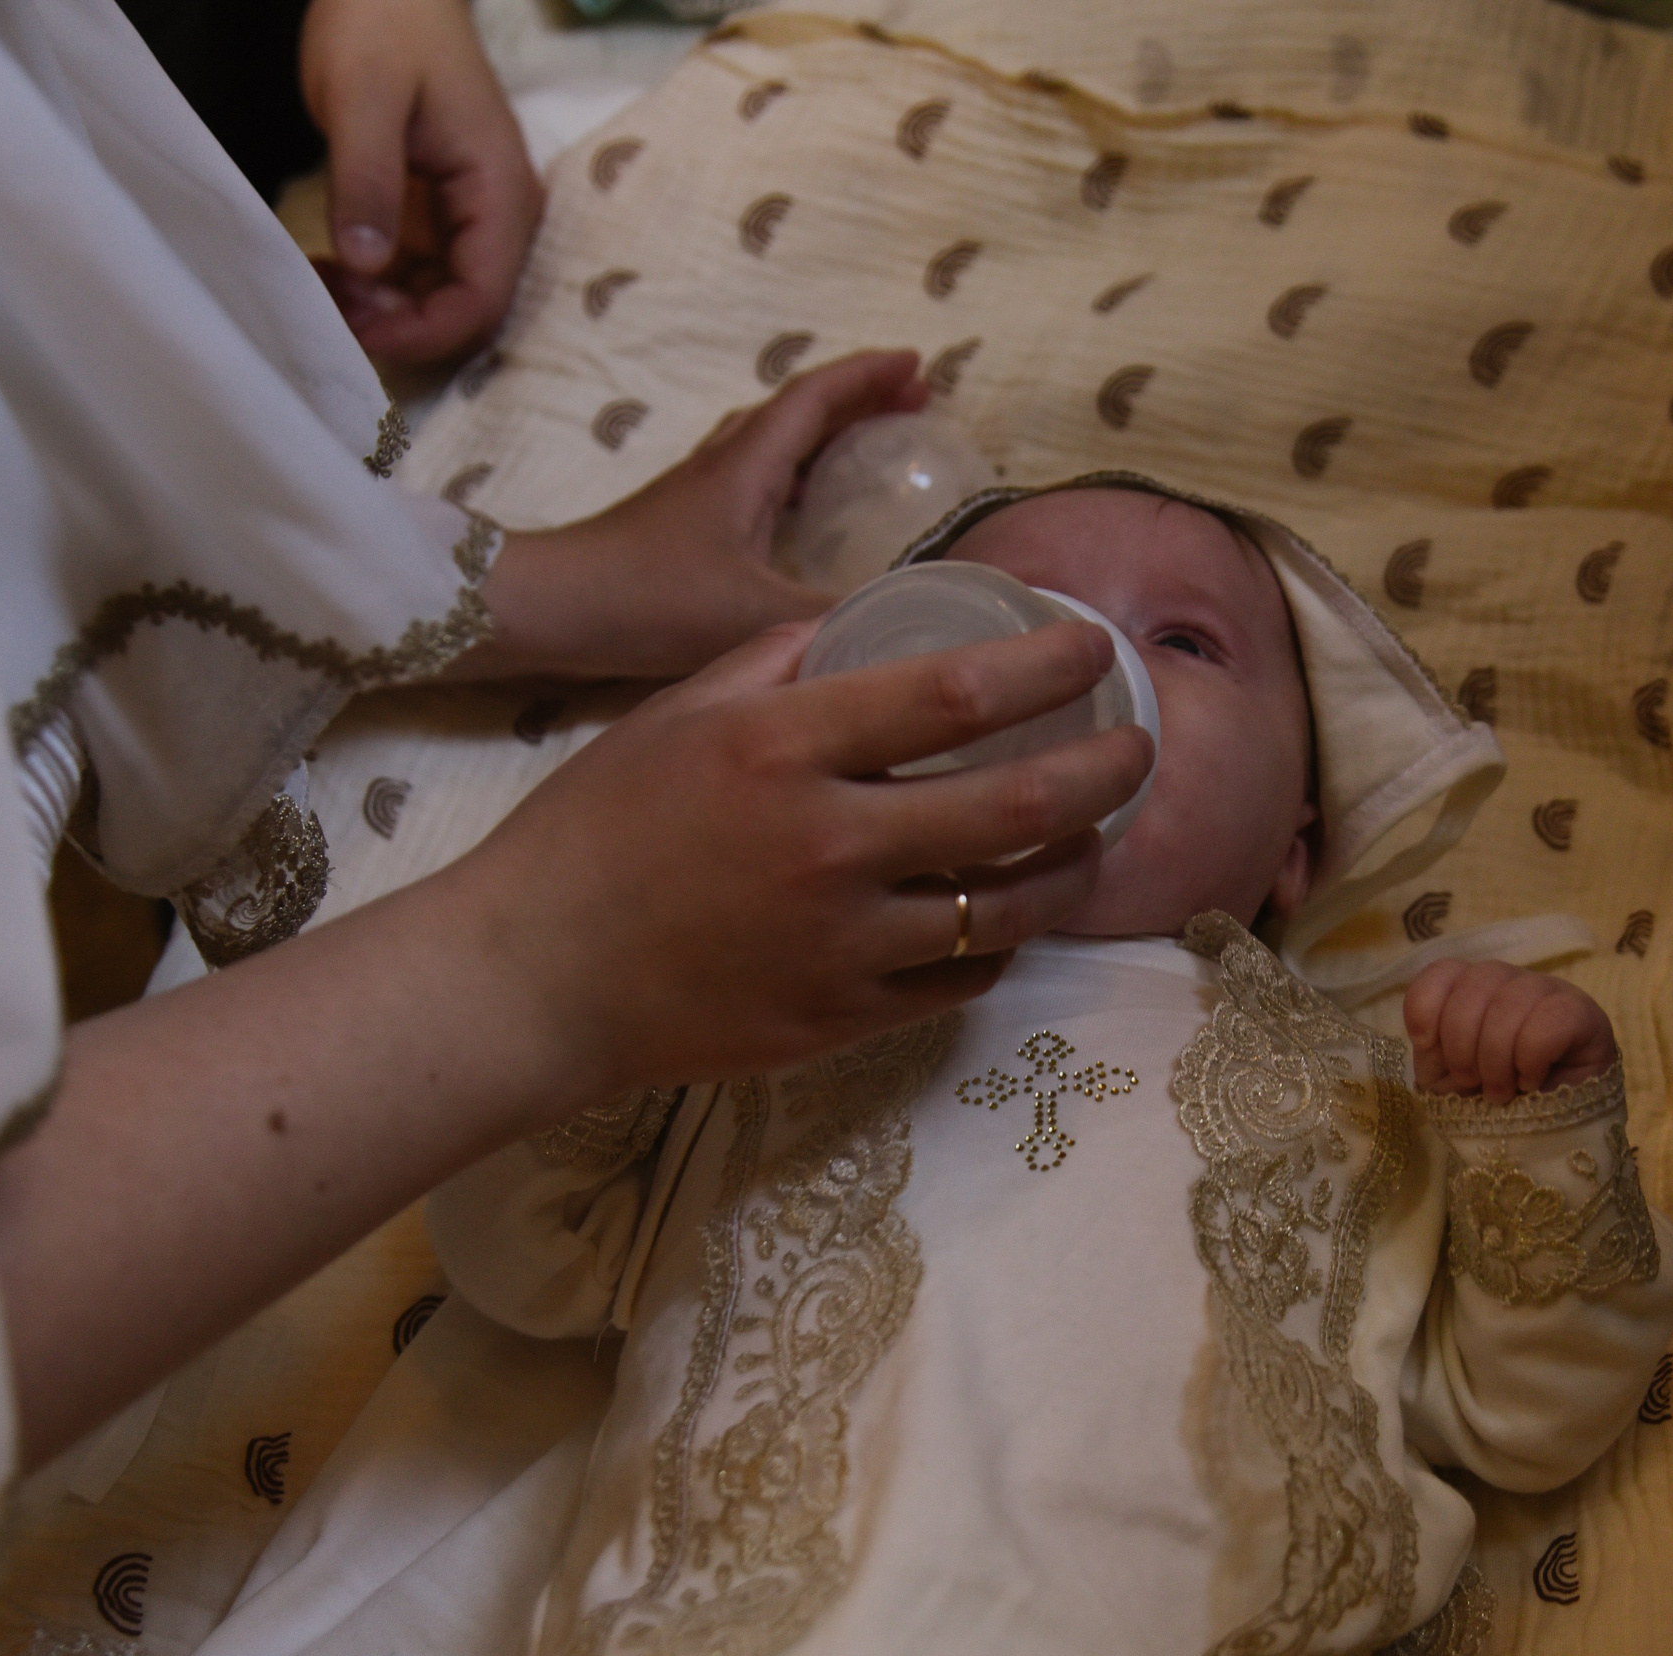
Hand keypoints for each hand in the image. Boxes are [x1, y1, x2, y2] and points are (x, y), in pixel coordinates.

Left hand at [300, 0, 541, 364]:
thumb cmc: (383, 25)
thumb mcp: (363, 97)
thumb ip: (367, 180)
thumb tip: (366, 265)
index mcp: (499, 192)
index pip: (482, 300)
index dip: (424, 333)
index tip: (356, 332)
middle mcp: (500, 215)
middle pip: (467, 311)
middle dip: (401, 326)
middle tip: (330, 305)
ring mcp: (473, 215)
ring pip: (443, 298)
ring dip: (386, 311)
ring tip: (324, 286)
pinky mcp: (443, 211)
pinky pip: (423, 272)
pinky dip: (380, 286)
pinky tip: (334, 269)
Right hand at [447, 614, 1154, 1098]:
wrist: (533, 978)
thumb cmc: (596, 827)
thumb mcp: (677, 712)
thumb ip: (785, 660)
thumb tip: (880, 618)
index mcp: (783, 750)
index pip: (957, 694)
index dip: (1050, 667)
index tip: (1095, 648)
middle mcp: (827, 845)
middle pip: (1019, 805)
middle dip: (1107, 771)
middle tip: (1139, 747)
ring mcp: (840, 944)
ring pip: (1012, 908)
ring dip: (1076, 866)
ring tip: (1097, 836)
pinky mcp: (840, 1020)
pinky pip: (961, 980)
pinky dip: (1001, 944)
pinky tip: (1010, 913)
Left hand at [459, 350, 928, 680]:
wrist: (546, 609)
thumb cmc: (645, 600)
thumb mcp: (752, 614)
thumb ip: (835, 618)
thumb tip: (912, 620)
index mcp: (744, 467)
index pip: (815, 398)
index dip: (869, 377)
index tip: (920, 365)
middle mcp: (721, 467)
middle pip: (796, 411)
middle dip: (856, 399)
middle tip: (913, 403)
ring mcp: (696, 495)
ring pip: (771, 443)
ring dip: (824, 434)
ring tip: (870, 449)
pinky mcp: (680, 527)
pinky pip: (754, 481)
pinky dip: (794, 477)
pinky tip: (804, 519)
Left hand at [1403, 961, 1618, 1099]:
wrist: (1550, 1130)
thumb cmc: (1495, 1097)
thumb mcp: (1447, 1079)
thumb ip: (1432, 1049)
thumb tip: (1429, 1035)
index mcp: (1471, 989)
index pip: (1442, 971)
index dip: (1425, 1007)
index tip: (1426, 1045)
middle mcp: (1509, 981)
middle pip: (1474, 984)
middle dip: (1462, 1044)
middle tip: (1472, 1082)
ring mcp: (1548, 990)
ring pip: (1510, 1002)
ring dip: (1496, 1059)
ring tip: (1503, 1091)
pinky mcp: (1582, 1013)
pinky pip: (1547, 1022)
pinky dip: (1530, 1059)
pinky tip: (1532, 1080)